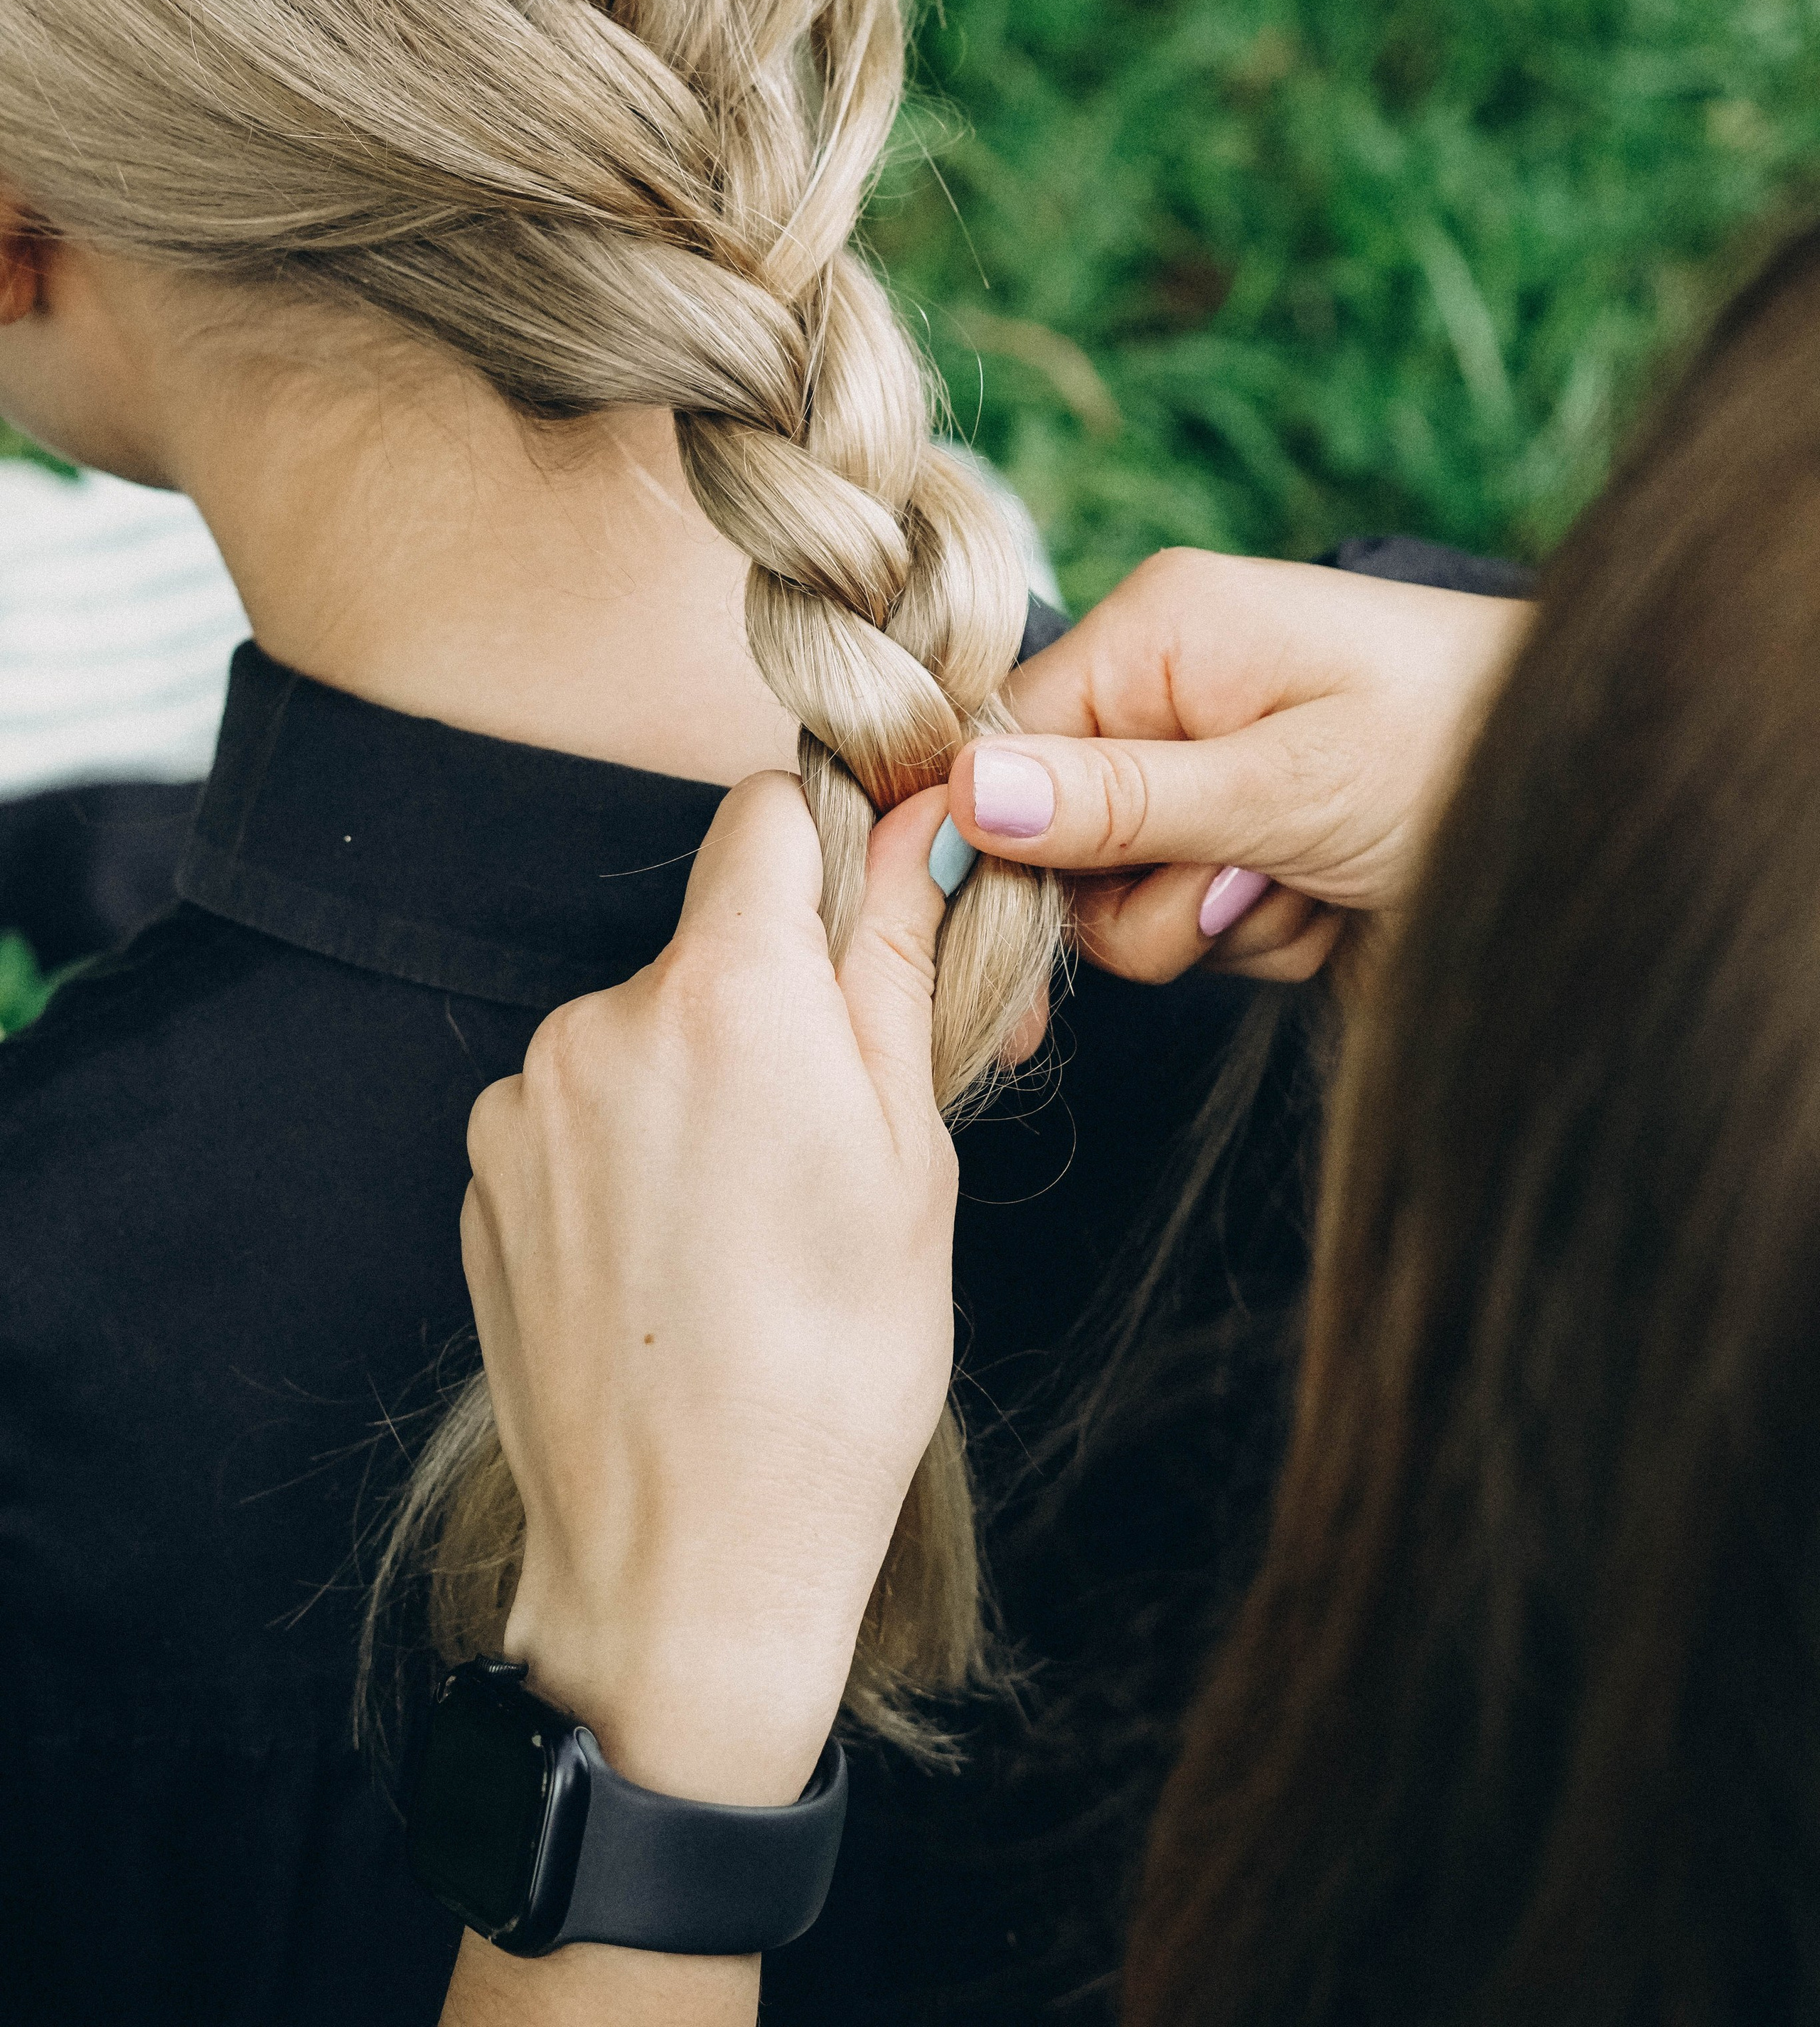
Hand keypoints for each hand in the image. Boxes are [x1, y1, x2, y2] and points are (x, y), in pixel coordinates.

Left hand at [459, 772, 958, 1813]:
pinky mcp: (483, 1180)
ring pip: (643, 1034)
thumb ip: (897, 963)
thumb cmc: (838, 1367)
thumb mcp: (913, 1152)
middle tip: (835, 1132)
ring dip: (696, 1082)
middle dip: (774, 999)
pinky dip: (627, 1153)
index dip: (824, 850)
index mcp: (726, 992)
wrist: (691, 1558)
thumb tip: (917, 826)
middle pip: (708, 942)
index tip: (864, 919)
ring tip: (748, 1225)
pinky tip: (674, 1260)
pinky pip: (576, 1115)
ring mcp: (526, 1105)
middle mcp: (600, 1020)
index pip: (762, 817)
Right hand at [950, 549, 1527, 984]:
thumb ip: (1121, 801)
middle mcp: (1166, 697)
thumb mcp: (1285, 780)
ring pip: (1122, 902)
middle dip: (1146, 897)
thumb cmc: (1461, 749)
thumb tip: (964, 795)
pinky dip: (1261, 938)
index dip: (998, 848)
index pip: (1000, 748)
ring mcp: (1206, 777)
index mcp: (1158, 633)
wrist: (1603, 794)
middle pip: (1054, 843)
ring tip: (1316, 879)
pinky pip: (1190, 928)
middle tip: (1247, 883)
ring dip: (1216, 925)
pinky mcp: (1245, 846)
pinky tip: (1336, 902)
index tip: (1010, 945)